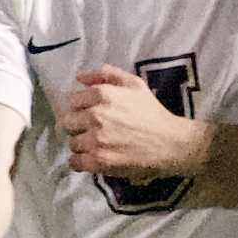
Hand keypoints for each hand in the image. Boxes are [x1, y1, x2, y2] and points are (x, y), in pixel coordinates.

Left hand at [62, 66, 213, 181]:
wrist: (170, 143)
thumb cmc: (152, 112)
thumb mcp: (134, 84)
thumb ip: (106, 75)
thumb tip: (79, 76)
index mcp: (102, 94)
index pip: (72, 102)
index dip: (79, 109)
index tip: (88, 116)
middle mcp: (95, 115)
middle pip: (67, 122)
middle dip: (77, 127)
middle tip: (90, 132)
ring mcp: (96, 139)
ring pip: (71, 143)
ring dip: (80, 145)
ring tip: (95, 146)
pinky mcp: (99, 161)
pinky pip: (75, 162)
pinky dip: (80, 162)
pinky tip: (91, 160)